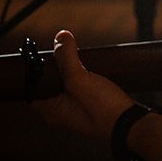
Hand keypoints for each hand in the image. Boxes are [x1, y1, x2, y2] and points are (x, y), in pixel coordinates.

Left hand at [32, 29, 137, 143]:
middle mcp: (60, 112)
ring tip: (72, 56)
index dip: (32, 72)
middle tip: (59, 52)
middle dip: (54, 67)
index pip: (31, 89)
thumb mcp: (79, 79)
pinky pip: (78, 87)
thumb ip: (66, 57)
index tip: (38, 55)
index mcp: (50, 111)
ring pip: (64, 84)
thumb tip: (60, 36)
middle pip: (48, 84)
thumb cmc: (102, 109)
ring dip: (69, 69)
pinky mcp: (89, 105)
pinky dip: (80, 75)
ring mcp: (75, 110)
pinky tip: (87, 66)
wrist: (130, 124)